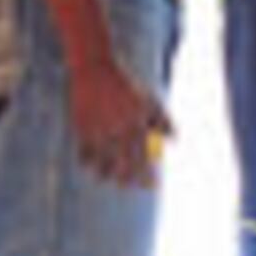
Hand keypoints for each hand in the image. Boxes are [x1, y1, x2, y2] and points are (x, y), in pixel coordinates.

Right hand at [67, 54, 172, 188]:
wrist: (95, 68)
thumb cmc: (125, 85)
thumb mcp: (149, 99)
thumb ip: (163, 121)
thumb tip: (173, 141)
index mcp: (136, 122)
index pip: (144, 158)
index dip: (148, 175)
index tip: (153, 186)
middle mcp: (118, 128)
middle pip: (123, 165)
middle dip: (127, 180)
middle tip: (128, 186)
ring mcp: (98, 129)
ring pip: (102, 164)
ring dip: (106, 174)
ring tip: (108, 179)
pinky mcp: (82, 128)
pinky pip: (84, 154)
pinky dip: (88, 163)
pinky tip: (91, 168)